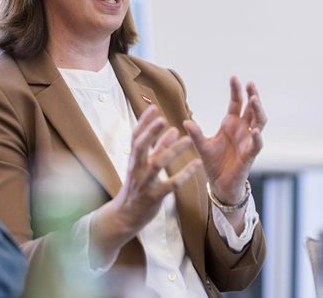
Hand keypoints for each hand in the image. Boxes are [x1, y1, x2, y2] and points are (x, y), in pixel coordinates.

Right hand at [105, 105, 201, 234]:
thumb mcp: (142, 166)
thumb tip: (171, 129)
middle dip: (151, 133)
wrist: (126, 215)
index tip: (153, 108)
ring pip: (157, 164)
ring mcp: (145, 183)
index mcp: (133, 159)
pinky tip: (197, 164)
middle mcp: (136, 169)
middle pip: (140, 147)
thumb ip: (157, 148)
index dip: (144, 122)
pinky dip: (184, 173)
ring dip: (172, 150)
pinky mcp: (155, 196)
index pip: (135, 137)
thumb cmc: (136, 186)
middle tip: (163, 119)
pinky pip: (171, 184)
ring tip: (187, 139)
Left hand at [183, 76, 265, 205]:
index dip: (236, 90)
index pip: (236, 102)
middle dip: (252, 95)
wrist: (220, 184)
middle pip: (252, 108)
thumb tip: (185, 121)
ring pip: (259, 122)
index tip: (234, 77)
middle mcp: (242, 129)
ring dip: (258, 111)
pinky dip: (257, 137)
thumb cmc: (213, 163)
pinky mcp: (250, 155)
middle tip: (250, 84)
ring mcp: (248, 141)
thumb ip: (196, 134)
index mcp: (231, 124)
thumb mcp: (202, 146)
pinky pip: (256, 144)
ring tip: (254, 99)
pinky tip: (255, 130)